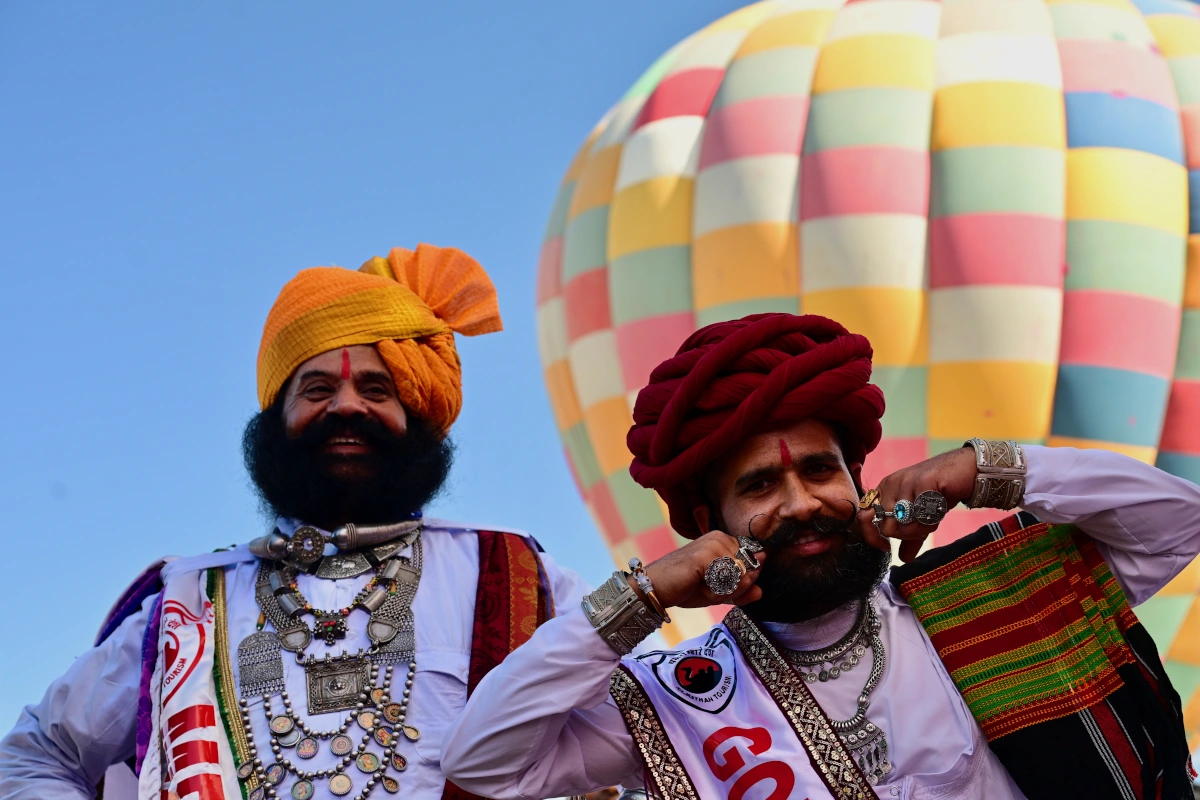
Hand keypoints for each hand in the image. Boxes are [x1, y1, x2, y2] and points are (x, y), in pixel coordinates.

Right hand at [642, 530, 765, 608]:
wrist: (655, 589)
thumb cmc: (685, 588)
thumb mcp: (719, 593)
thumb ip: (741, 592)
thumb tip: (761, 591)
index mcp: (725, 541)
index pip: (754, 564)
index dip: (742, 582)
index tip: (720, 585)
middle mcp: (721, 537)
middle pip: (749, 571)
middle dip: (733, 589)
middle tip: (708, 587)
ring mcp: (713, 543)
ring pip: (739, 577)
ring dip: (723, 592)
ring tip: (701, 586)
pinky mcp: (705, 554)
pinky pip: (727, 581)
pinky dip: (715, 592)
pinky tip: (698, 586)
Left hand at [856, 446, 977, 562]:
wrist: (965, 470)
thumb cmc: (940, 492)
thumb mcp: (922, 517)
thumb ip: (911, 536)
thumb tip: (904, 559)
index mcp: (884, 491)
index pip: (863, 517)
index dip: (872, 537)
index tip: (886, 548)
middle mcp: (890, 484)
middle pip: (886, 527)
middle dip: (906, 535)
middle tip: (923, 525)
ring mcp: (905, 481)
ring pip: (903, 524)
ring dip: (921, 528)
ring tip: (933, 516)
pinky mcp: (923, 482)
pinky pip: (921, 516)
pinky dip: (931, 521)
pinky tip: (939, 510)